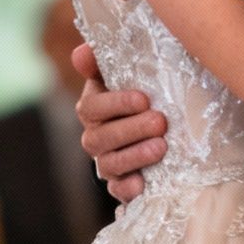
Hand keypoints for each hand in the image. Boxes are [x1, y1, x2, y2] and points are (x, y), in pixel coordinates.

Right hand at [74, 51, 166, 205]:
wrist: (158, 129)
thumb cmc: (142, 93)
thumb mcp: (126, 73)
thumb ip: (102, 61)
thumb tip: (81, 53)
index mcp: (93, 108)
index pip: (92, 107)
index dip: (116, 104)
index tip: (144, 99)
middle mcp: (95, 137)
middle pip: (101, 138)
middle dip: (132, 129)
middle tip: (160, 122)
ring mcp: (106, 162)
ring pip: (110, 164)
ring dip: (135, 156)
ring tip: (161, 147)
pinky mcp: (121, 184)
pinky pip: (118, 191)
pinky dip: (128, 188)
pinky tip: (144, 182)